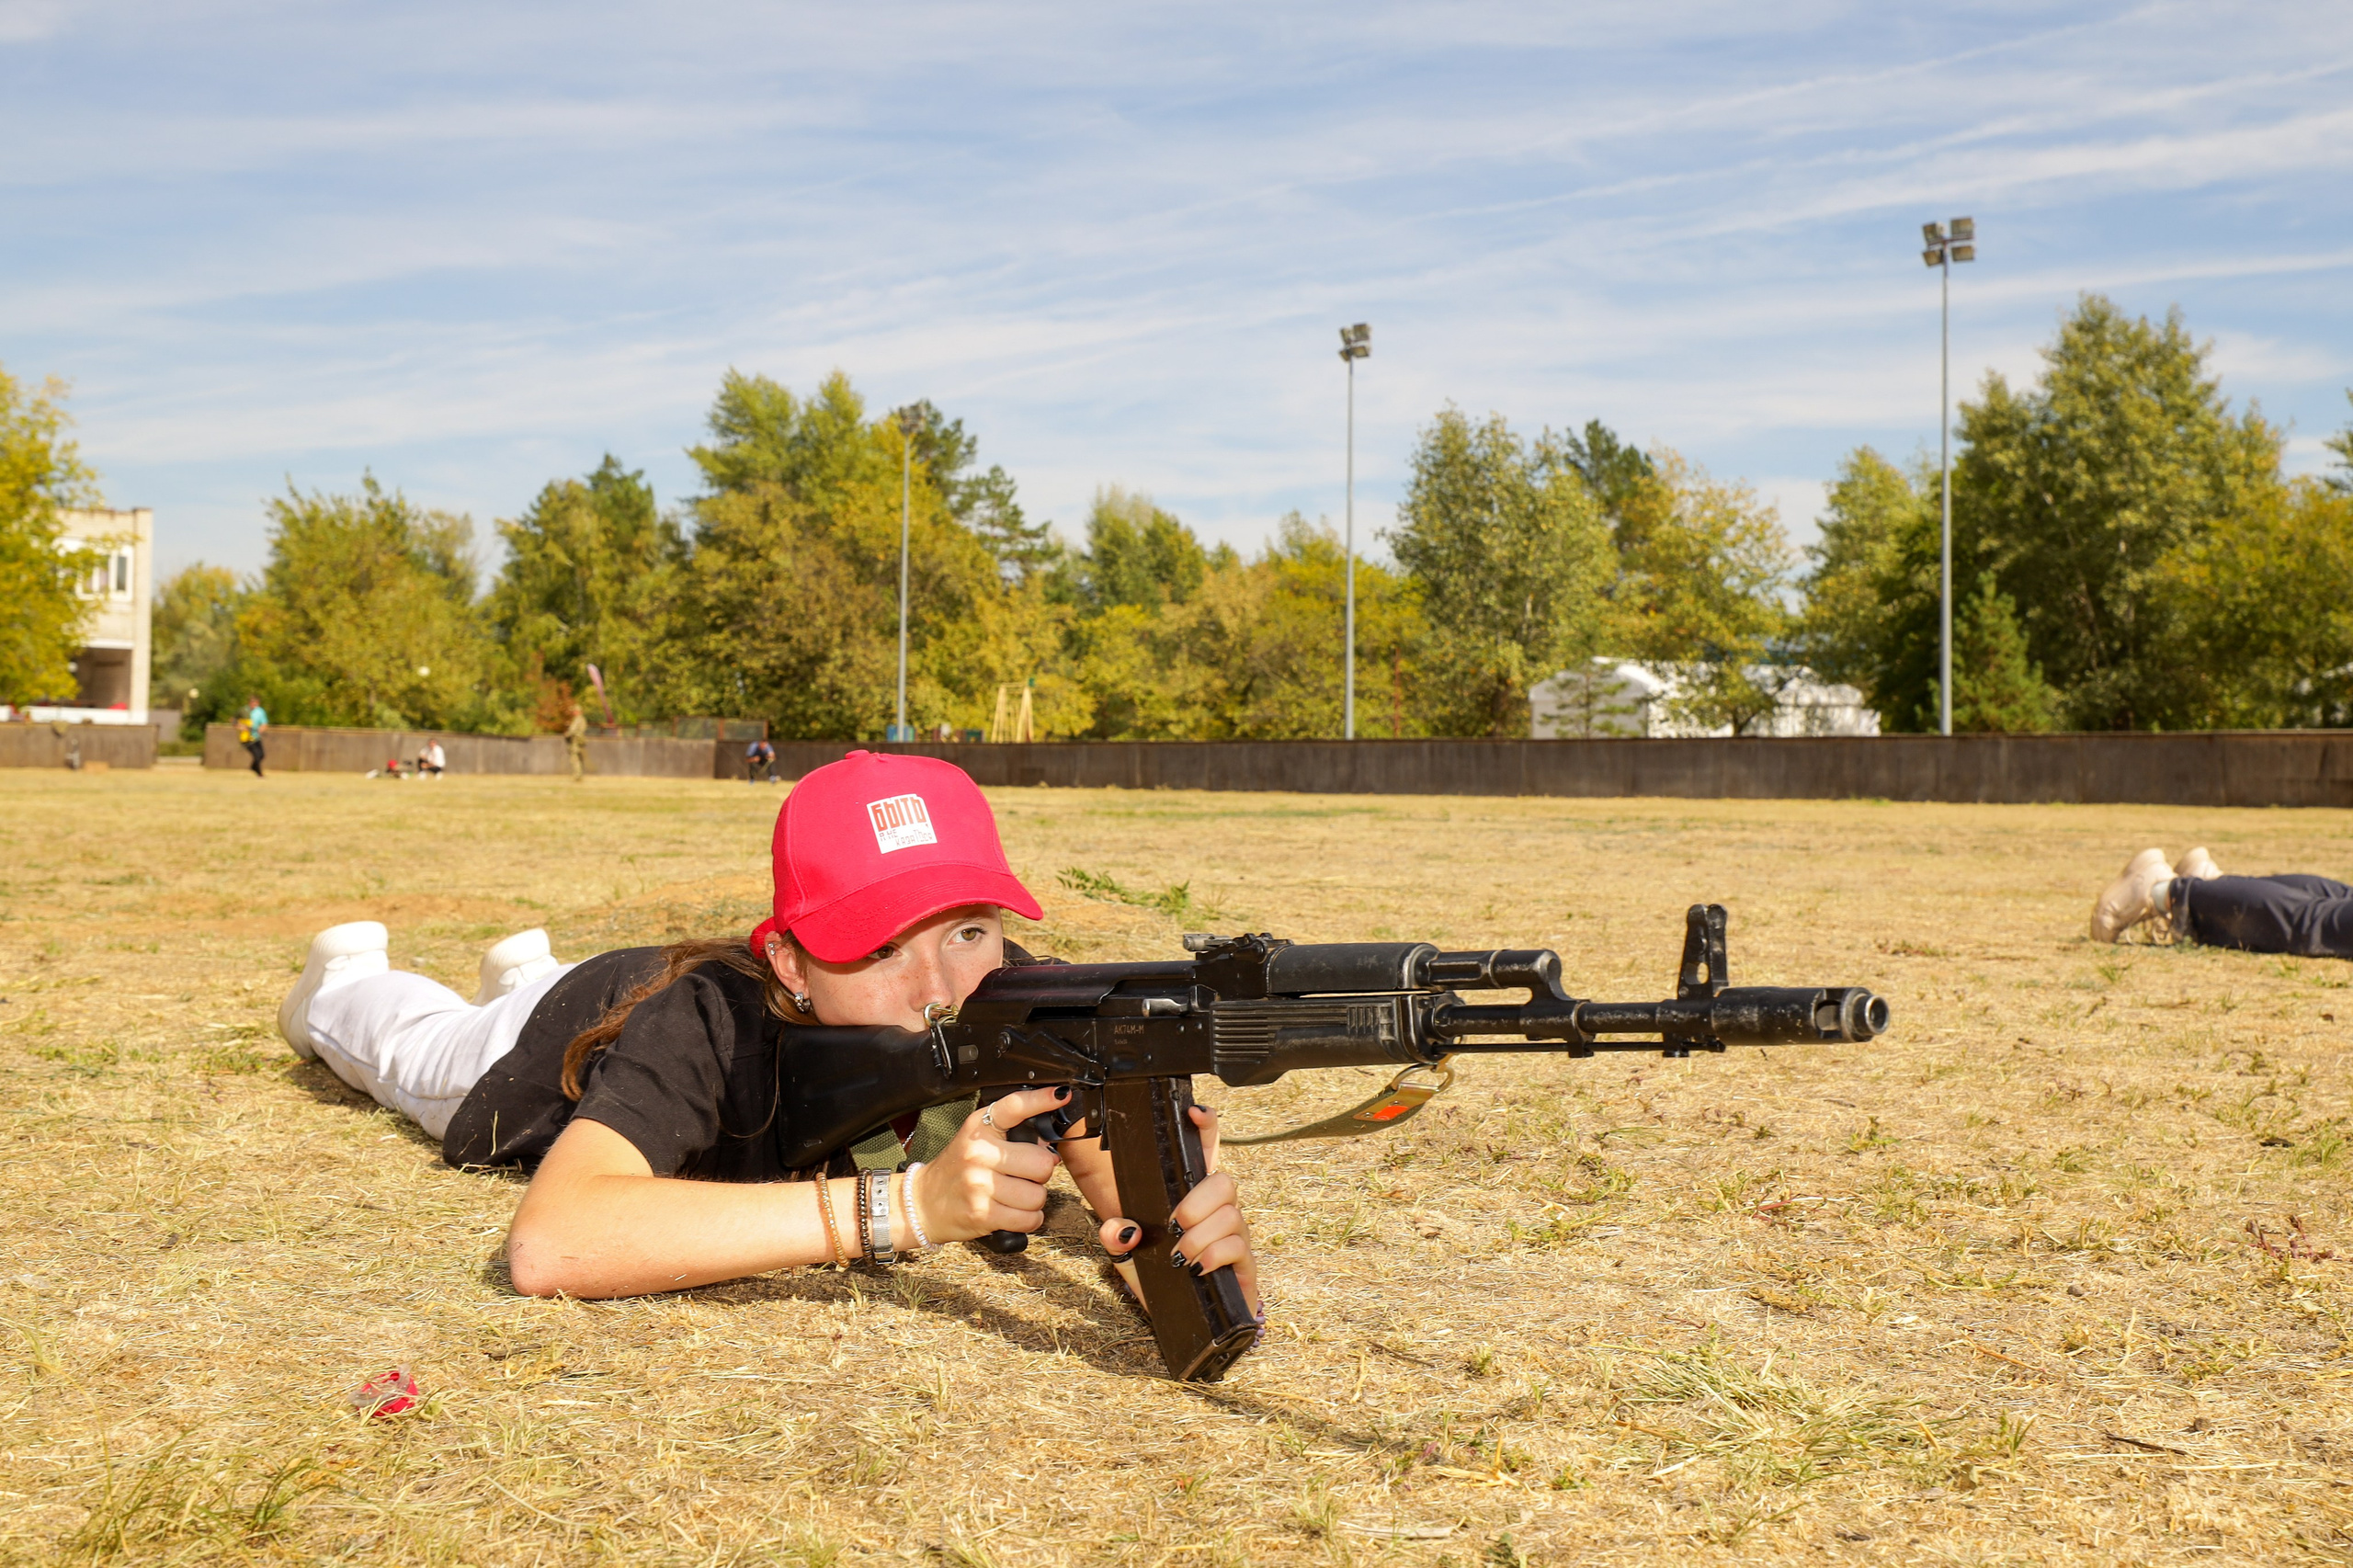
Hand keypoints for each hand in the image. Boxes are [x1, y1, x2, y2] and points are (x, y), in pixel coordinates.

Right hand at [907, 1086, 1067, 1244]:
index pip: (1014, 1107)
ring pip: (1038, 1195)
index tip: (1060, 1095)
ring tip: (1015, 1196)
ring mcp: (979, 1184)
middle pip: (1041, 1163)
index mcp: (979, 1128)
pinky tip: (1014, 1212)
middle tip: (1023, 1175)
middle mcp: (978, 1152)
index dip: (1041, 1100)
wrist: (923, 1203)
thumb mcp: (976, 1140)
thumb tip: (1049, 1148)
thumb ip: (1011, 1137)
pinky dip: (1029, 1218)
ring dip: (1033, 1200)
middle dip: (1040, 1173)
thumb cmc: (956, 1170)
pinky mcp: (982, 1213)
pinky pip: (1029, 1218)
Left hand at [1098, 1103, 1260, 1314]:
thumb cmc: (1163, 1280)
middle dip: (1197, 1201)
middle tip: (1174, 1225)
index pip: (1206, 1152)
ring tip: (1179, 1258)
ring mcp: (1235, 1236)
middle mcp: (1218, 1211)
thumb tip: (1119, 1227)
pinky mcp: (1245, 1264)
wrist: (1188, 1323)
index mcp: (1192, 1198)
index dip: (1206, 1128)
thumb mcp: (1130, 1257)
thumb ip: (1117, 1238)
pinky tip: (1196, 1269)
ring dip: (1200, 1237)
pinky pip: (1238, 1246)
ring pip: (1231, 1214)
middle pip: (1224, 1180)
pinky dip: (1213, 1256)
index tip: (1194, 1114)